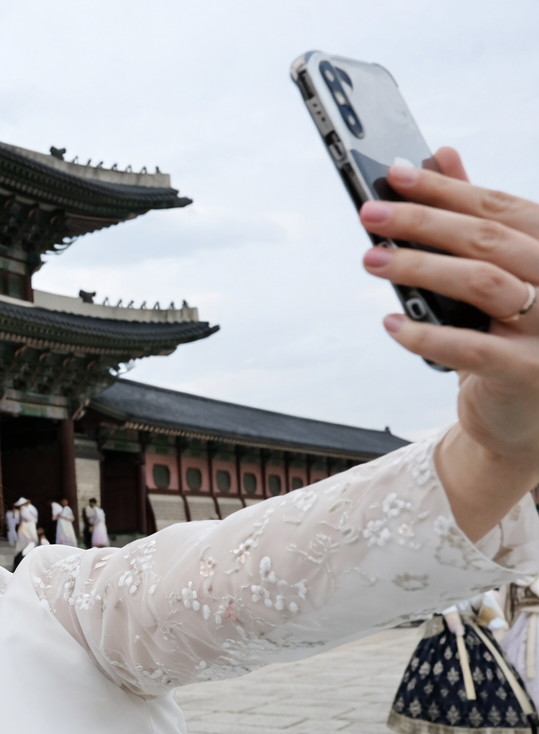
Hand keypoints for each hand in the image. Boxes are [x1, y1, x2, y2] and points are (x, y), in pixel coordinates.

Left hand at [359, 148, 538, 539]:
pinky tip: (391, 325)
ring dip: (420, 268)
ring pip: (483, 283)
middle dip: (424, 222)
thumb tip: (442, 156)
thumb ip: (475, 217)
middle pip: (489, 239)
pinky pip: (472, 348)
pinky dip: (426, 335)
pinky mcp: (529, 373)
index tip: (394, 174)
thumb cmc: (506, 334)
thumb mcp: (495, 272)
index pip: (499, 207)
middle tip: (371, 214)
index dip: (445, 189)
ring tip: (372, 259)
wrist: (525, 418)